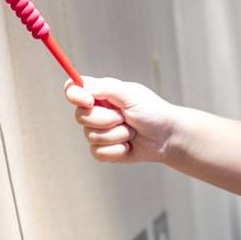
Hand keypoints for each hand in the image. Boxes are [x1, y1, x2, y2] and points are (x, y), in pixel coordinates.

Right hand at [65, 76, 179, 164]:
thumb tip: (83, 87)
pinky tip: (129, 146)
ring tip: (131, 131)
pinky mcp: (104, 150)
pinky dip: (116, 150)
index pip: (73, 89)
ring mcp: (98, 131)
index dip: (74, 95)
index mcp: (100, 93)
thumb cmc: (152, 112)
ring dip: (116, 135)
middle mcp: (96, 111)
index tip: (89, 102)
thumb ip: (106, 88)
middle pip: (80, 116)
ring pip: (90, 136)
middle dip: (106, 120)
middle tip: (125, 117)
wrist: (168, 137)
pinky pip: (98, 153)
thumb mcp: (131, 95)